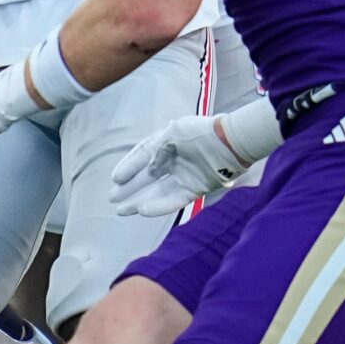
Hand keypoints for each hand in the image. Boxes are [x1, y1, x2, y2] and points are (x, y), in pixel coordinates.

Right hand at [111, 103, 281, 217]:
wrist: (231, 141)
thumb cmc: (201, 132)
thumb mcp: (172, 134)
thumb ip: (157, 152)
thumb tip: (149, 170)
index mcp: (167, 143)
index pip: (142, 156)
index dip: (128, 167)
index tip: (115, 179)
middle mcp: (174, 161)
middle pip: (147, 178)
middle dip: (130, 188)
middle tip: (113, 199)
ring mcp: (185, 176)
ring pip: (158, 192)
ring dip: (140, 201)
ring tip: (122, 211)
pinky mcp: (197, 189)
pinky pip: (175, 199)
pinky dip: (160, 206)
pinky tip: (144, 210)